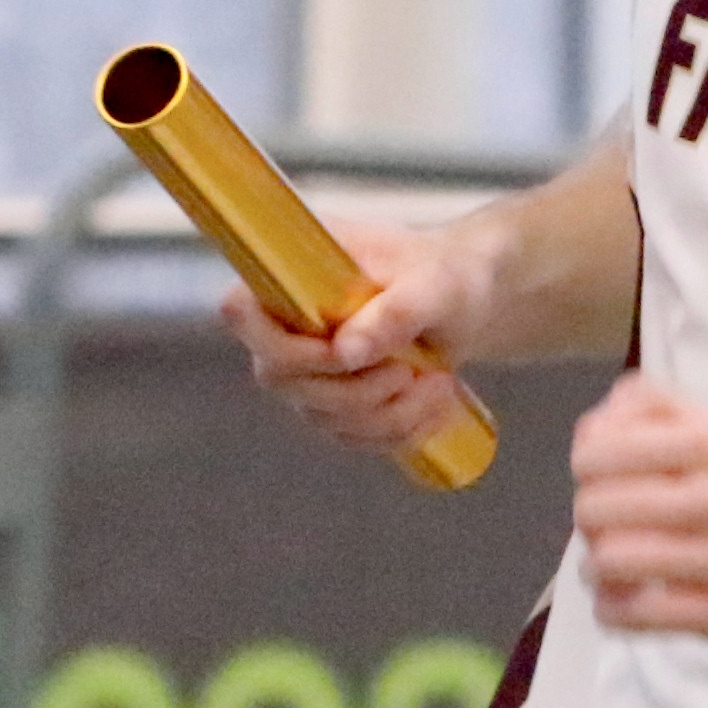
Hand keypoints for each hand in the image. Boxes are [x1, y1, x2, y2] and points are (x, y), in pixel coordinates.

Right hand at [223, 216, 488, 468]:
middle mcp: (287, 321)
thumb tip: (344, 352)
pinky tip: (434, 405)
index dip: (280, 344)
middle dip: (353, 388)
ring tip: (439, 383)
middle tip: (410, 371)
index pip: (239, 311)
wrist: (468, 301)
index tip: (342, 353)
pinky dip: (397, 431)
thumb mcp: (436, 285)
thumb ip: (394, 311)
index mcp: (295, 271)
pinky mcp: (333, 402)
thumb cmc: (448, 276)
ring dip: (387, 412)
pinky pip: (351, 436)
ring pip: (321, 415)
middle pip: (278, 377)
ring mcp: (306, 368)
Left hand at [570, 376, 707, 650]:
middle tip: (609, 528)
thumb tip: (594, 422)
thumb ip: (665, 414)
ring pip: (611, 559)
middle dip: (590, 519)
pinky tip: (626, 602)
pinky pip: (634, 612)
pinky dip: (613, 609)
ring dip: (597, 568)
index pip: (598, 445)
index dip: (587, 465)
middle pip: (595, 504)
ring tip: (612, 568)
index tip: (605, 479)